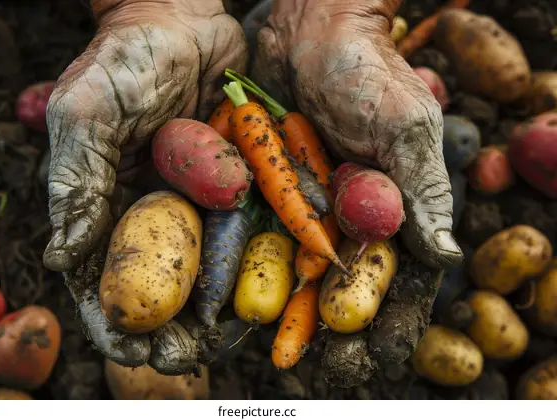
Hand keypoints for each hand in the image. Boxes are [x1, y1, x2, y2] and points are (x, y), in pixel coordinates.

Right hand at [42, 0, 246, 366]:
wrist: (186, 16)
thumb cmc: (127, 58)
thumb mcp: (89, 112)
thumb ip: (77, 183)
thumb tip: (63, 261)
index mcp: (106, 204)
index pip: (104, 276)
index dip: (118, 319)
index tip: (141, 350)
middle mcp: (151, 211)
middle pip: (161, 284)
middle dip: (175, 325)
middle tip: (194, 354)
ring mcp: (195, 202)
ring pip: (209, 267)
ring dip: (222, 305)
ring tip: (234, 335)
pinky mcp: (234, 185)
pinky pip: (249, 227)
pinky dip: (261, 256)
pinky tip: (276, 284)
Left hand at [251, 0, 462, 385]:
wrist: (307, 27)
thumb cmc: (365, 69)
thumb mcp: (403, 125)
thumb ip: (421, 188)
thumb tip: (443, 255)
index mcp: (388, 206)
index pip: (392, 274)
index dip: (382, 317)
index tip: (367, 355)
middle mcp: (345, 213)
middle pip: (339, 285)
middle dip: (327, 329)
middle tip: (313, 370)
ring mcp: (303, 204)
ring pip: (294, 269)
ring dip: (284, 313)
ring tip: (270, 352)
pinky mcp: (265, 187)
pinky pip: (254, 236)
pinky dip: (245, 269)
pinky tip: (231, 303)